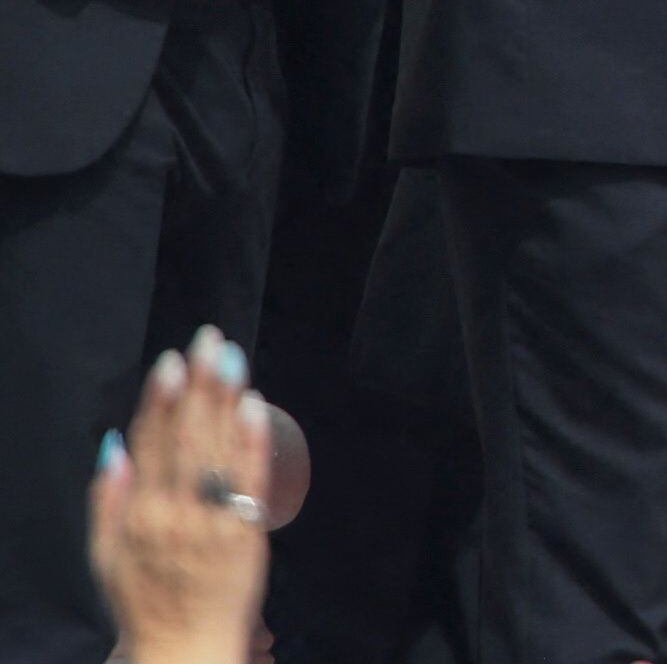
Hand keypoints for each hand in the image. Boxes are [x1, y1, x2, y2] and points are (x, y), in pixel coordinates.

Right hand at [92, 329, 272, 663]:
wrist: (182, 646)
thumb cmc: (144, 598)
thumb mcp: (105, 553)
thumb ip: (107, 498)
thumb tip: (112, 445)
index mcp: (137, 514)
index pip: (150, 444)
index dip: (160, 400)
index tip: (171, 362)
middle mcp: (172, 513)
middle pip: (186, 436)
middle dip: (198, 385)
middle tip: (210, 340)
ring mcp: (210, 521)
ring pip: (217, 449)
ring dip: (224, 399)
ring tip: (231, 358)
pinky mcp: (246, 531)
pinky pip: (250, 478)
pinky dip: (251, 440)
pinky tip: (254, 405)